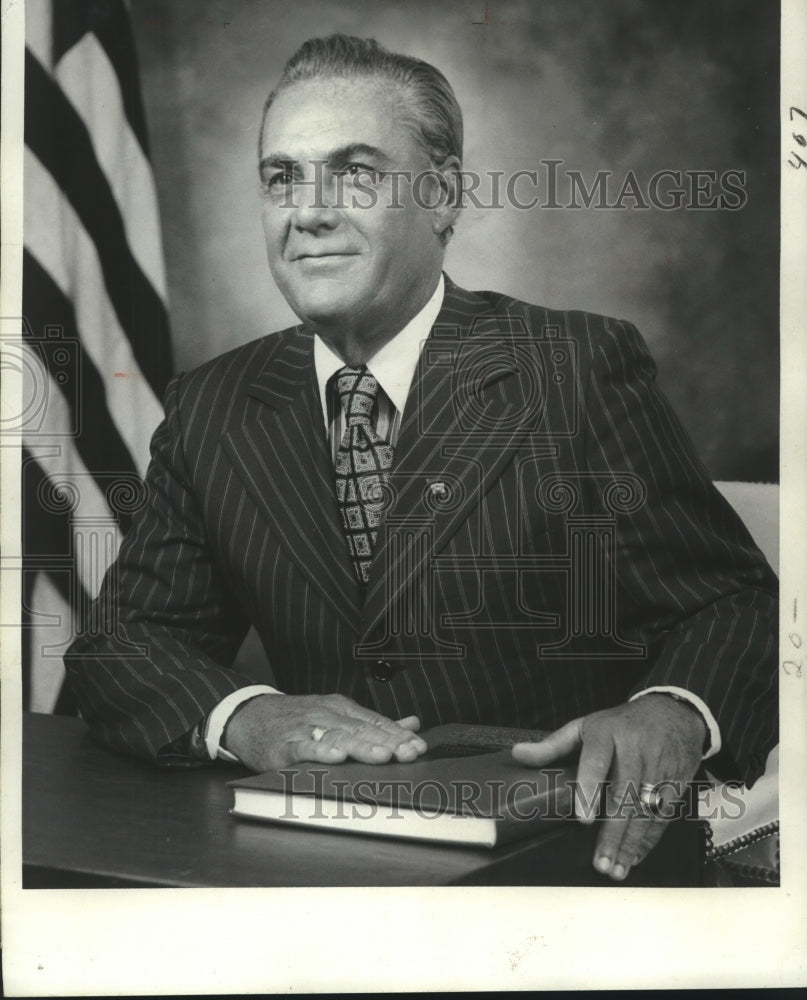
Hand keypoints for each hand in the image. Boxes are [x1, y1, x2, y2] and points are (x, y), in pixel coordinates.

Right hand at [221, 692, 426, 771]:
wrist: (250, 716)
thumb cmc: (297, 720)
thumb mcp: (337, 715)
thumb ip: (375, 723)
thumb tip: (412, 724)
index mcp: (342, 709)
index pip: (376, 721)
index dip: (398, 735)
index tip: (419, 747)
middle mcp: (327, 715)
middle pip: (362, 728)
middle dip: (389, 742)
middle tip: (410, 752)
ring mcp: (306, 728)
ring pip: (339, 736)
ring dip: (362, 746)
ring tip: (382, 755)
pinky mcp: (286, 744)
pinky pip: (305, 747)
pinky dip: (321, 751)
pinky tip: (336, 757)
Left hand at [511, 694, 705, 880]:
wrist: (672, 713)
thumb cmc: (620, 724)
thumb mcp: (585, 726)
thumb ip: (552, 745)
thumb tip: (518, 755)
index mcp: (608, 733)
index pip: (598, 760)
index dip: (590, 788)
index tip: (583, 818)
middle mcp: (636, 750)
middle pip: (624, 794)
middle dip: (613, 832)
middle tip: (599, 861)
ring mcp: (659, 767)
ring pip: (645, 810)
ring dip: (631, 843)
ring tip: (615, 868)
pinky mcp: (676, 782)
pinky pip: (663, 815)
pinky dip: (649, 840)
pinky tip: (635, 857)